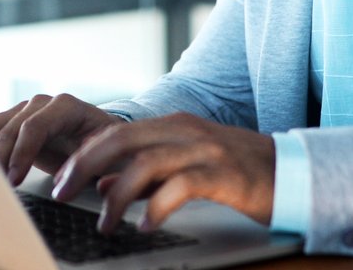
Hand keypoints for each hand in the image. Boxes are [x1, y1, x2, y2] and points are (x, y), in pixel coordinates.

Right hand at [0, 94, 122, 185]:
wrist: (100, 138)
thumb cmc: (105, 146)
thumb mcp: (106, 155)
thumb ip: (86, 163)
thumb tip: (63, 180)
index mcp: (66, 106)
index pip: (34, 126)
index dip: (21, 154)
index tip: (14, 180)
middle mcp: (41, 104)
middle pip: (9, 127)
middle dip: (0, 159)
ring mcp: (24, 110)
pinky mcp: (12, 121)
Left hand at [50, 112, 275, 233]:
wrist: (293, 172)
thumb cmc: (236, 172)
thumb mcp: (184, 167)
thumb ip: (145, 174)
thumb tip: (100, 185)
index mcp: (172, 126)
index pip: (114, 132)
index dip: (82, 155)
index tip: (59, 178)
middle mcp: (184, 131)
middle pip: (120, 140)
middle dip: (84, 167)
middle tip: (61, 193)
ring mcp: (204, 150)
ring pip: (145, 164)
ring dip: (117, 196)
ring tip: (105, 224)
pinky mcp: (223, 174)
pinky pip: (181, 187)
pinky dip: (157, 208)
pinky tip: (145, 226)